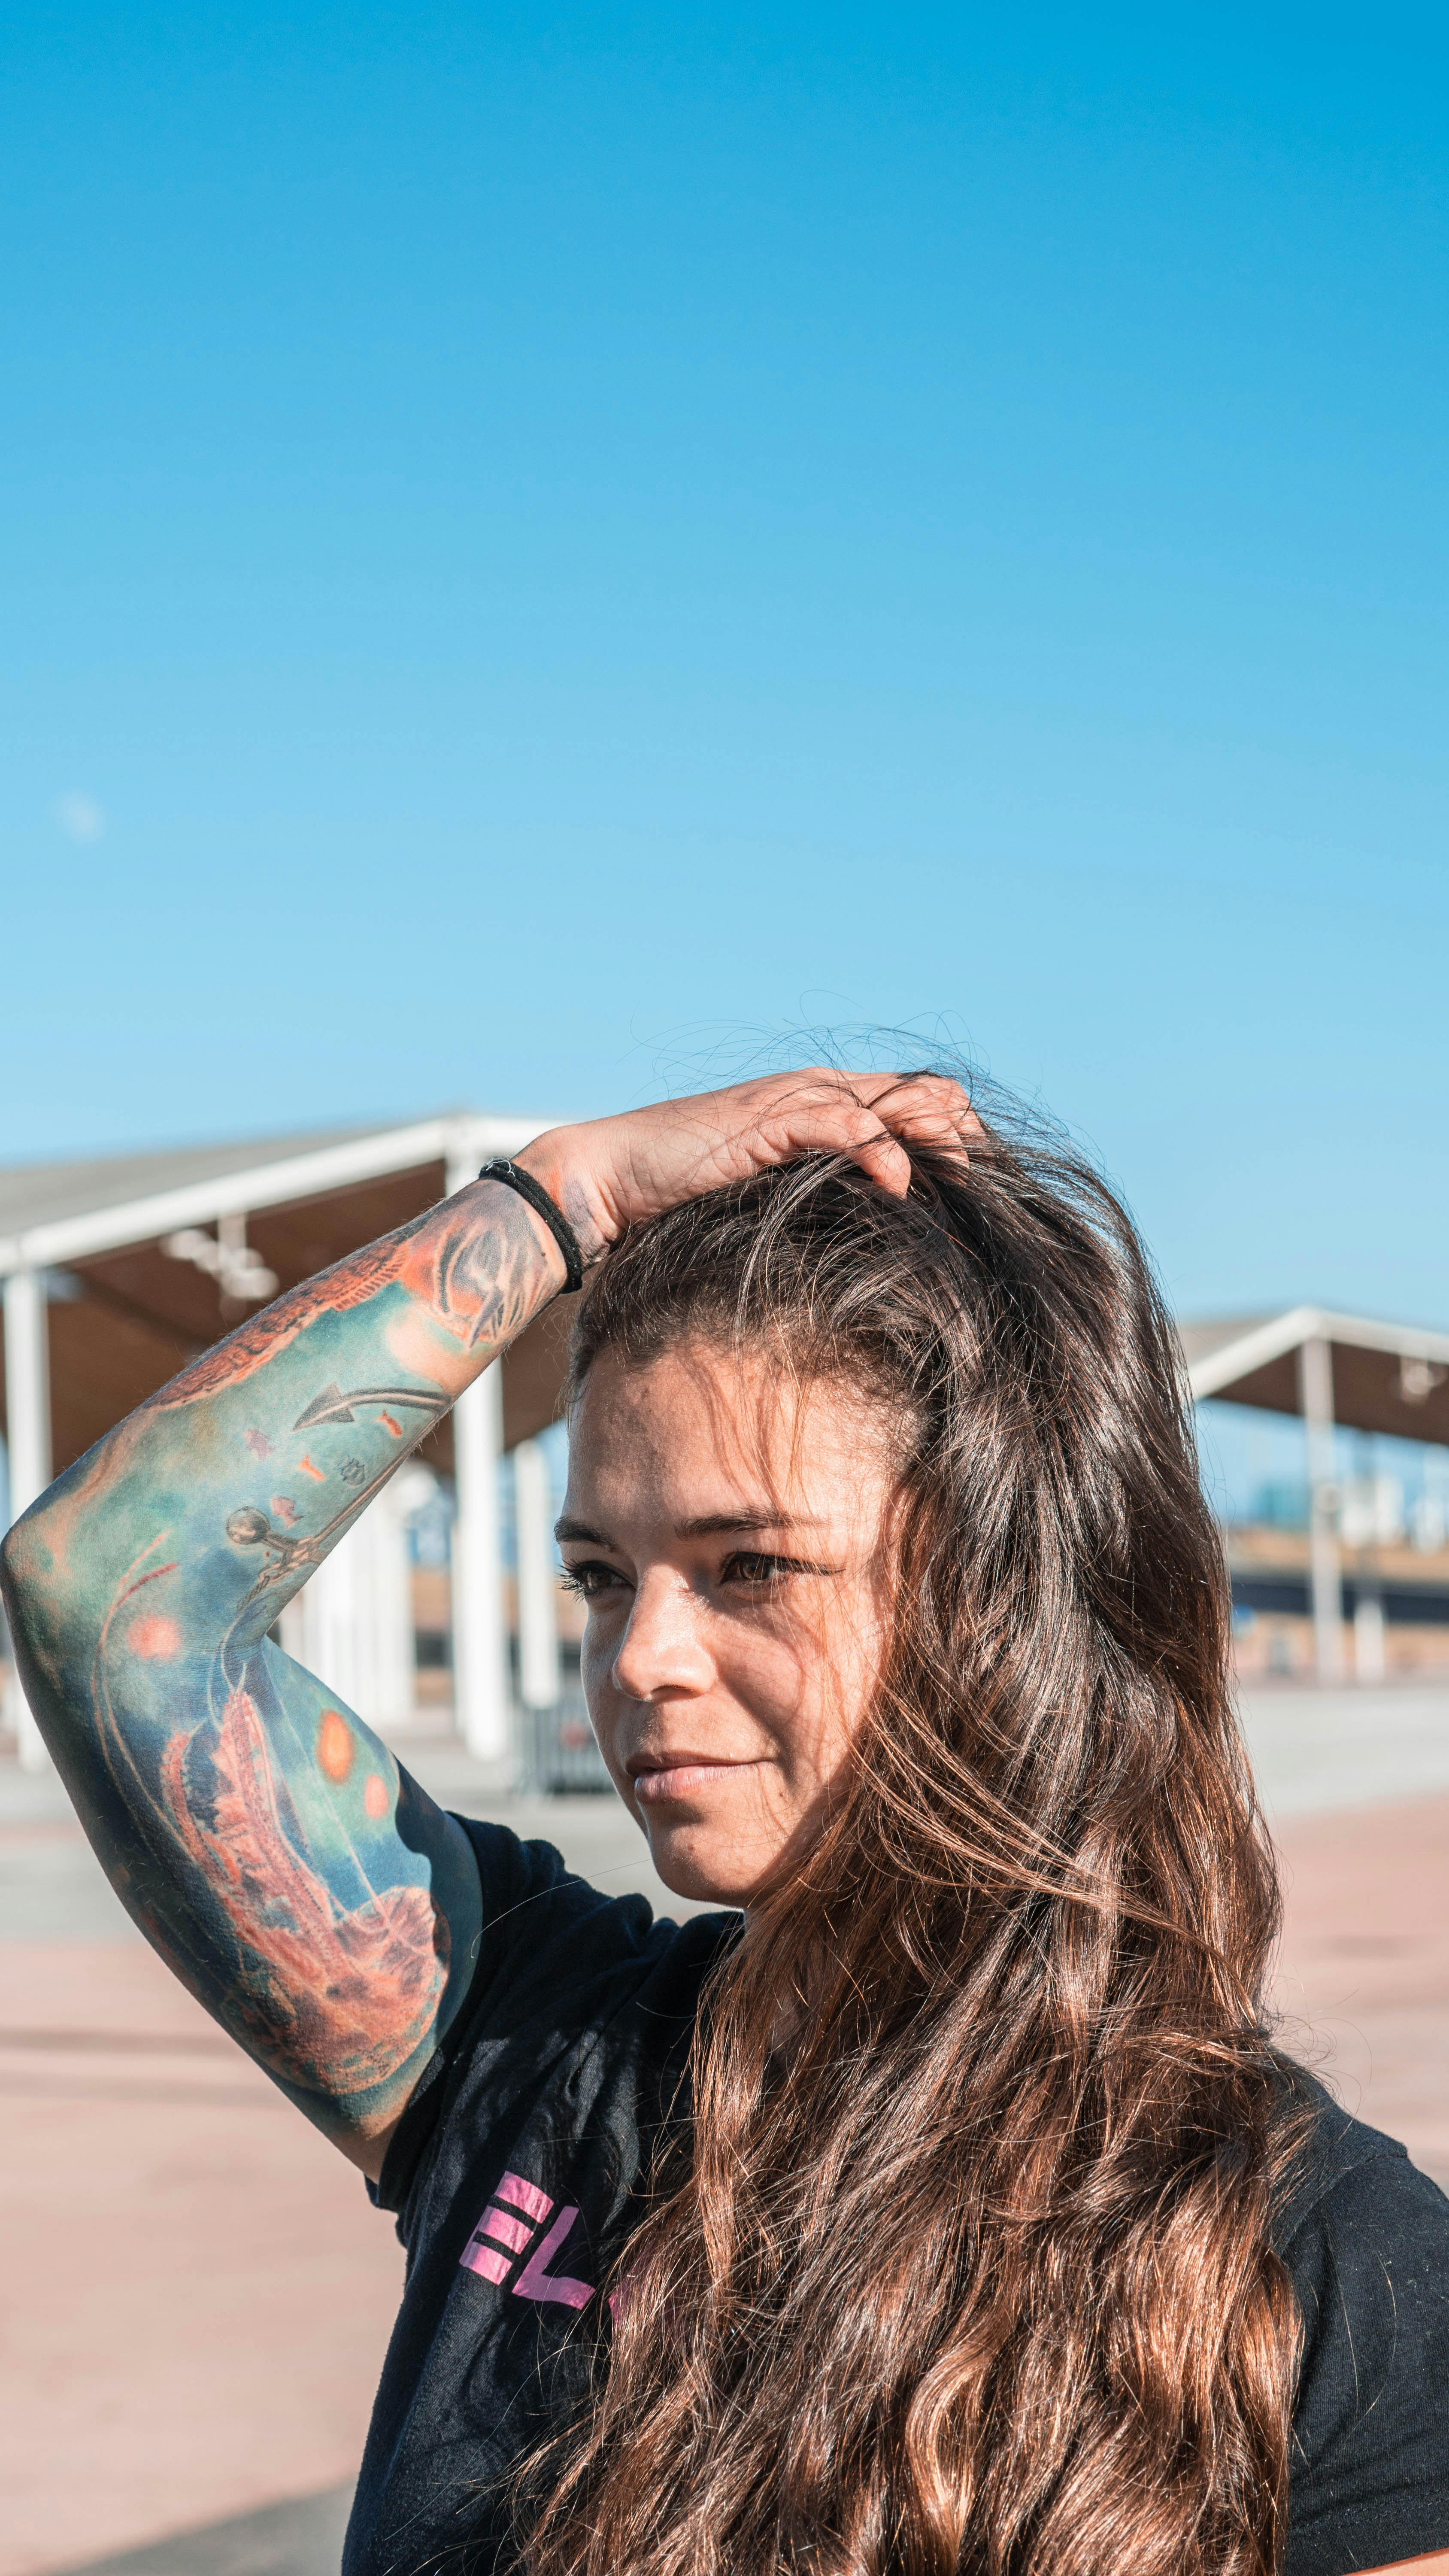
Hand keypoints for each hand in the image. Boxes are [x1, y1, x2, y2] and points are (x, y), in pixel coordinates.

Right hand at [517, 1069, 982, 1257]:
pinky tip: (898, 1186)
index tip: (981, 1191)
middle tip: (981, 1191)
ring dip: (937, 1143)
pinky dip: (882, 1153)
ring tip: (956, 1185)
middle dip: (964, 1138)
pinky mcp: (770, 1121)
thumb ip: (820, 1197)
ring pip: (899, 1103)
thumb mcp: (772, 1195)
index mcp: (825, 1103)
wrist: (609, 1178)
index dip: (960, 1137)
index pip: (920, 1099)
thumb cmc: (683, 1196)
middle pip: (927, 1094)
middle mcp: (819, 1091)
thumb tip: (874, 1238)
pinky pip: (846, 1125)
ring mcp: (795, 1101)